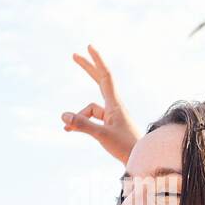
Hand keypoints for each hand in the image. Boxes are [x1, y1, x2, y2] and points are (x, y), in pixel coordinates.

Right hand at [62, 45, 140, 164]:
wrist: (140, 158)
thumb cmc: (125, 147)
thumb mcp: (101, 136)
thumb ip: (82, 125)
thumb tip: (63, 116)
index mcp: (115, 103)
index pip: (105, 76)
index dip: (97, 60)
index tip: (89, 46)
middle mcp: (114, 105)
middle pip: (99, 81)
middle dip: (87, 69)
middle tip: (74, 55)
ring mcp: (111, 114)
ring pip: (89, 109)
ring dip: (78, 118)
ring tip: (67, 131)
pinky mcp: (109, 124)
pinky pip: (90, 119)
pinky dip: (80, 123)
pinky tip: (69, 131)